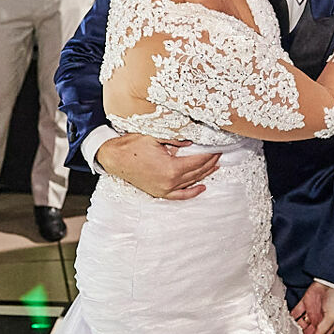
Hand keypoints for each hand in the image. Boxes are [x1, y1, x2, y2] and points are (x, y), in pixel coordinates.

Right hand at [95, 134, 218, 199]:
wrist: (114, 157)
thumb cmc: (132, 146)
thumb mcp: (156, 137)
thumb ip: (176, 140)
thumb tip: (191, 142)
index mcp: (171, 167)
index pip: (197, 161)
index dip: (209, 155)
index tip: (217, 148)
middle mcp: (170, 181)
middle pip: (197, 172)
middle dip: (210, 162)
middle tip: (219, 154)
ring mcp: (164, 189)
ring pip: (191, 182)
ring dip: (204, 174)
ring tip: (215, 166)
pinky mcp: (159, 192)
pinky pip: (180, 195)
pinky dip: (192, 192)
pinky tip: (202, 187)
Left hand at [294, 282, 333, 333]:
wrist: (333, 280)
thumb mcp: (332, 317)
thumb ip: (322, 331)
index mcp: (327, 325)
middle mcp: (319, 320)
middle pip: (307, 333)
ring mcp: (311, 311)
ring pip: (301, 324)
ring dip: (295, 329)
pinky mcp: (305, 302)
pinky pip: (296, 311)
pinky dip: (291, 316)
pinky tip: (286, 321)